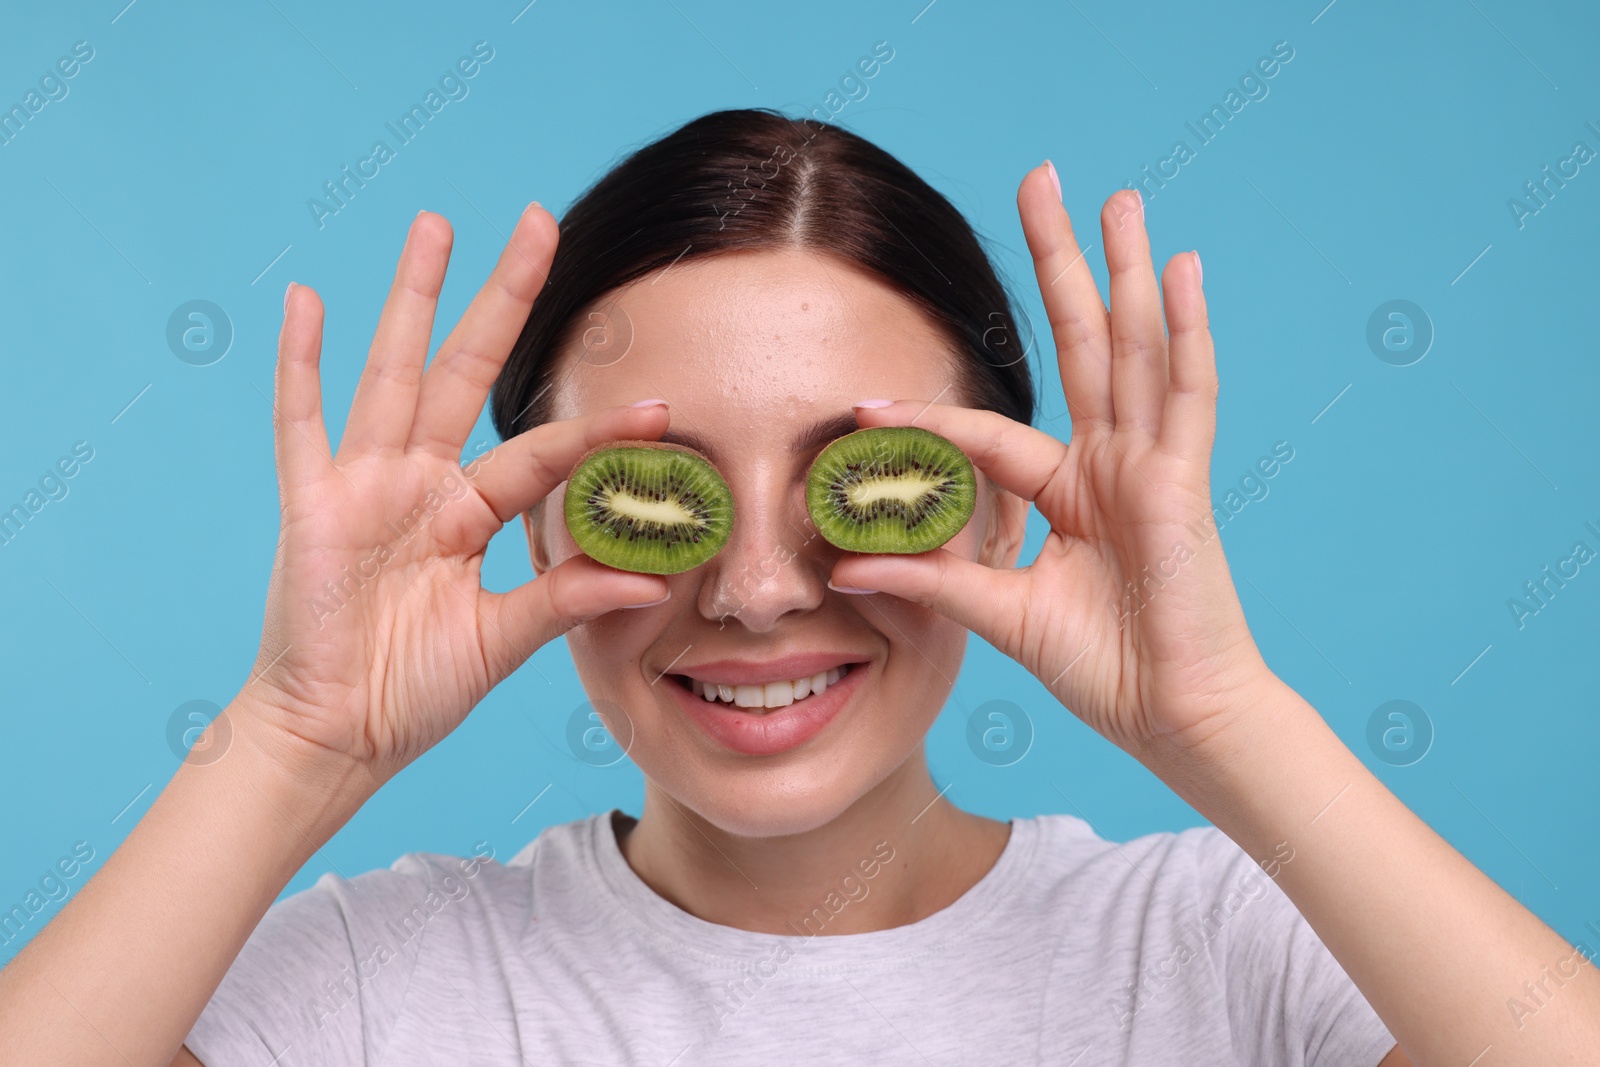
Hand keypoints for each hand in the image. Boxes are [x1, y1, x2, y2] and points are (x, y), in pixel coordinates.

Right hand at [242, 205, 672, 787]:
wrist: (337, 737)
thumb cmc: (414, 689)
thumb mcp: (503, 641)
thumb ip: (567, 600)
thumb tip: (651, 579)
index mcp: (470, 513)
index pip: (542, 456)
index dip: (597, 432)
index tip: (661, 407)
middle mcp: (421, 484)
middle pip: (468, 371)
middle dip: (502, 299)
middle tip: (539, 221)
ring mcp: (363, 486)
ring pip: (394, 372)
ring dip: (413, 299)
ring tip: (436, 225)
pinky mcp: (310, 506)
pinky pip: (301, 423)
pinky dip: (300, 364)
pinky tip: (307, 298)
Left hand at [830, 176, 1273, 759]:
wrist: (1174, 719)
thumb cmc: (1105, 670)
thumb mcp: (1000, 615)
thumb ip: (932, 579)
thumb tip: (844, 563)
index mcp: (1069, 491)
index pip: (987, 434)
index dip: (925, 421)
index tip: (859, 409)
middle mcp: (1111, 463)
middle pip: (1081, 344)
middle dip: (1060, 263)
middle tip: (1041, 179)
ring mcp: (1151, 466)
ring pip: (1134, 348)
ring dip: (1124, 270)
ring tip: (1117, 196)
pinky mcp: (1183, 483)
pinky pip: (1188, 394)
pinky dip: (1186, 330)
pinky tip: (1179, 266)